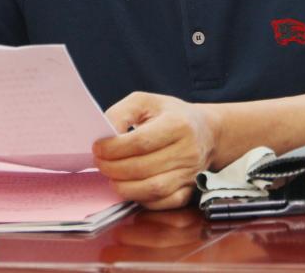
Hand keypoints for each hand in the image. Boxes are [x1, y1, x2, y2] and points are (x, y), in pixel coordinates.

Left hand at [93, 92, 217, 210]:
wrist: (205, 131)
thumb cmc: (171, 115)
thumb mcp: (146, 102)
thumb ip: (122, 113)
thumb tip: (106, 134)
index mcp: (178, 124)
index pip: (141, 142)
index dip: (114, 148)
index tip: (98, 147)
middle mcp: (188, 150)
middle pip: (144, 167)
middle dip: (114, 168)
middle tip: (100, 163)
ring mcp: (190, 173)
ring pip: (152, 189)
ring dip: (125, 186)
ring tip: (112, 177)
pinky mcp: (189, 190)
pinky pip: (163, 202)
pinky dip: (142, 199)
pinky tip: (131, 187)